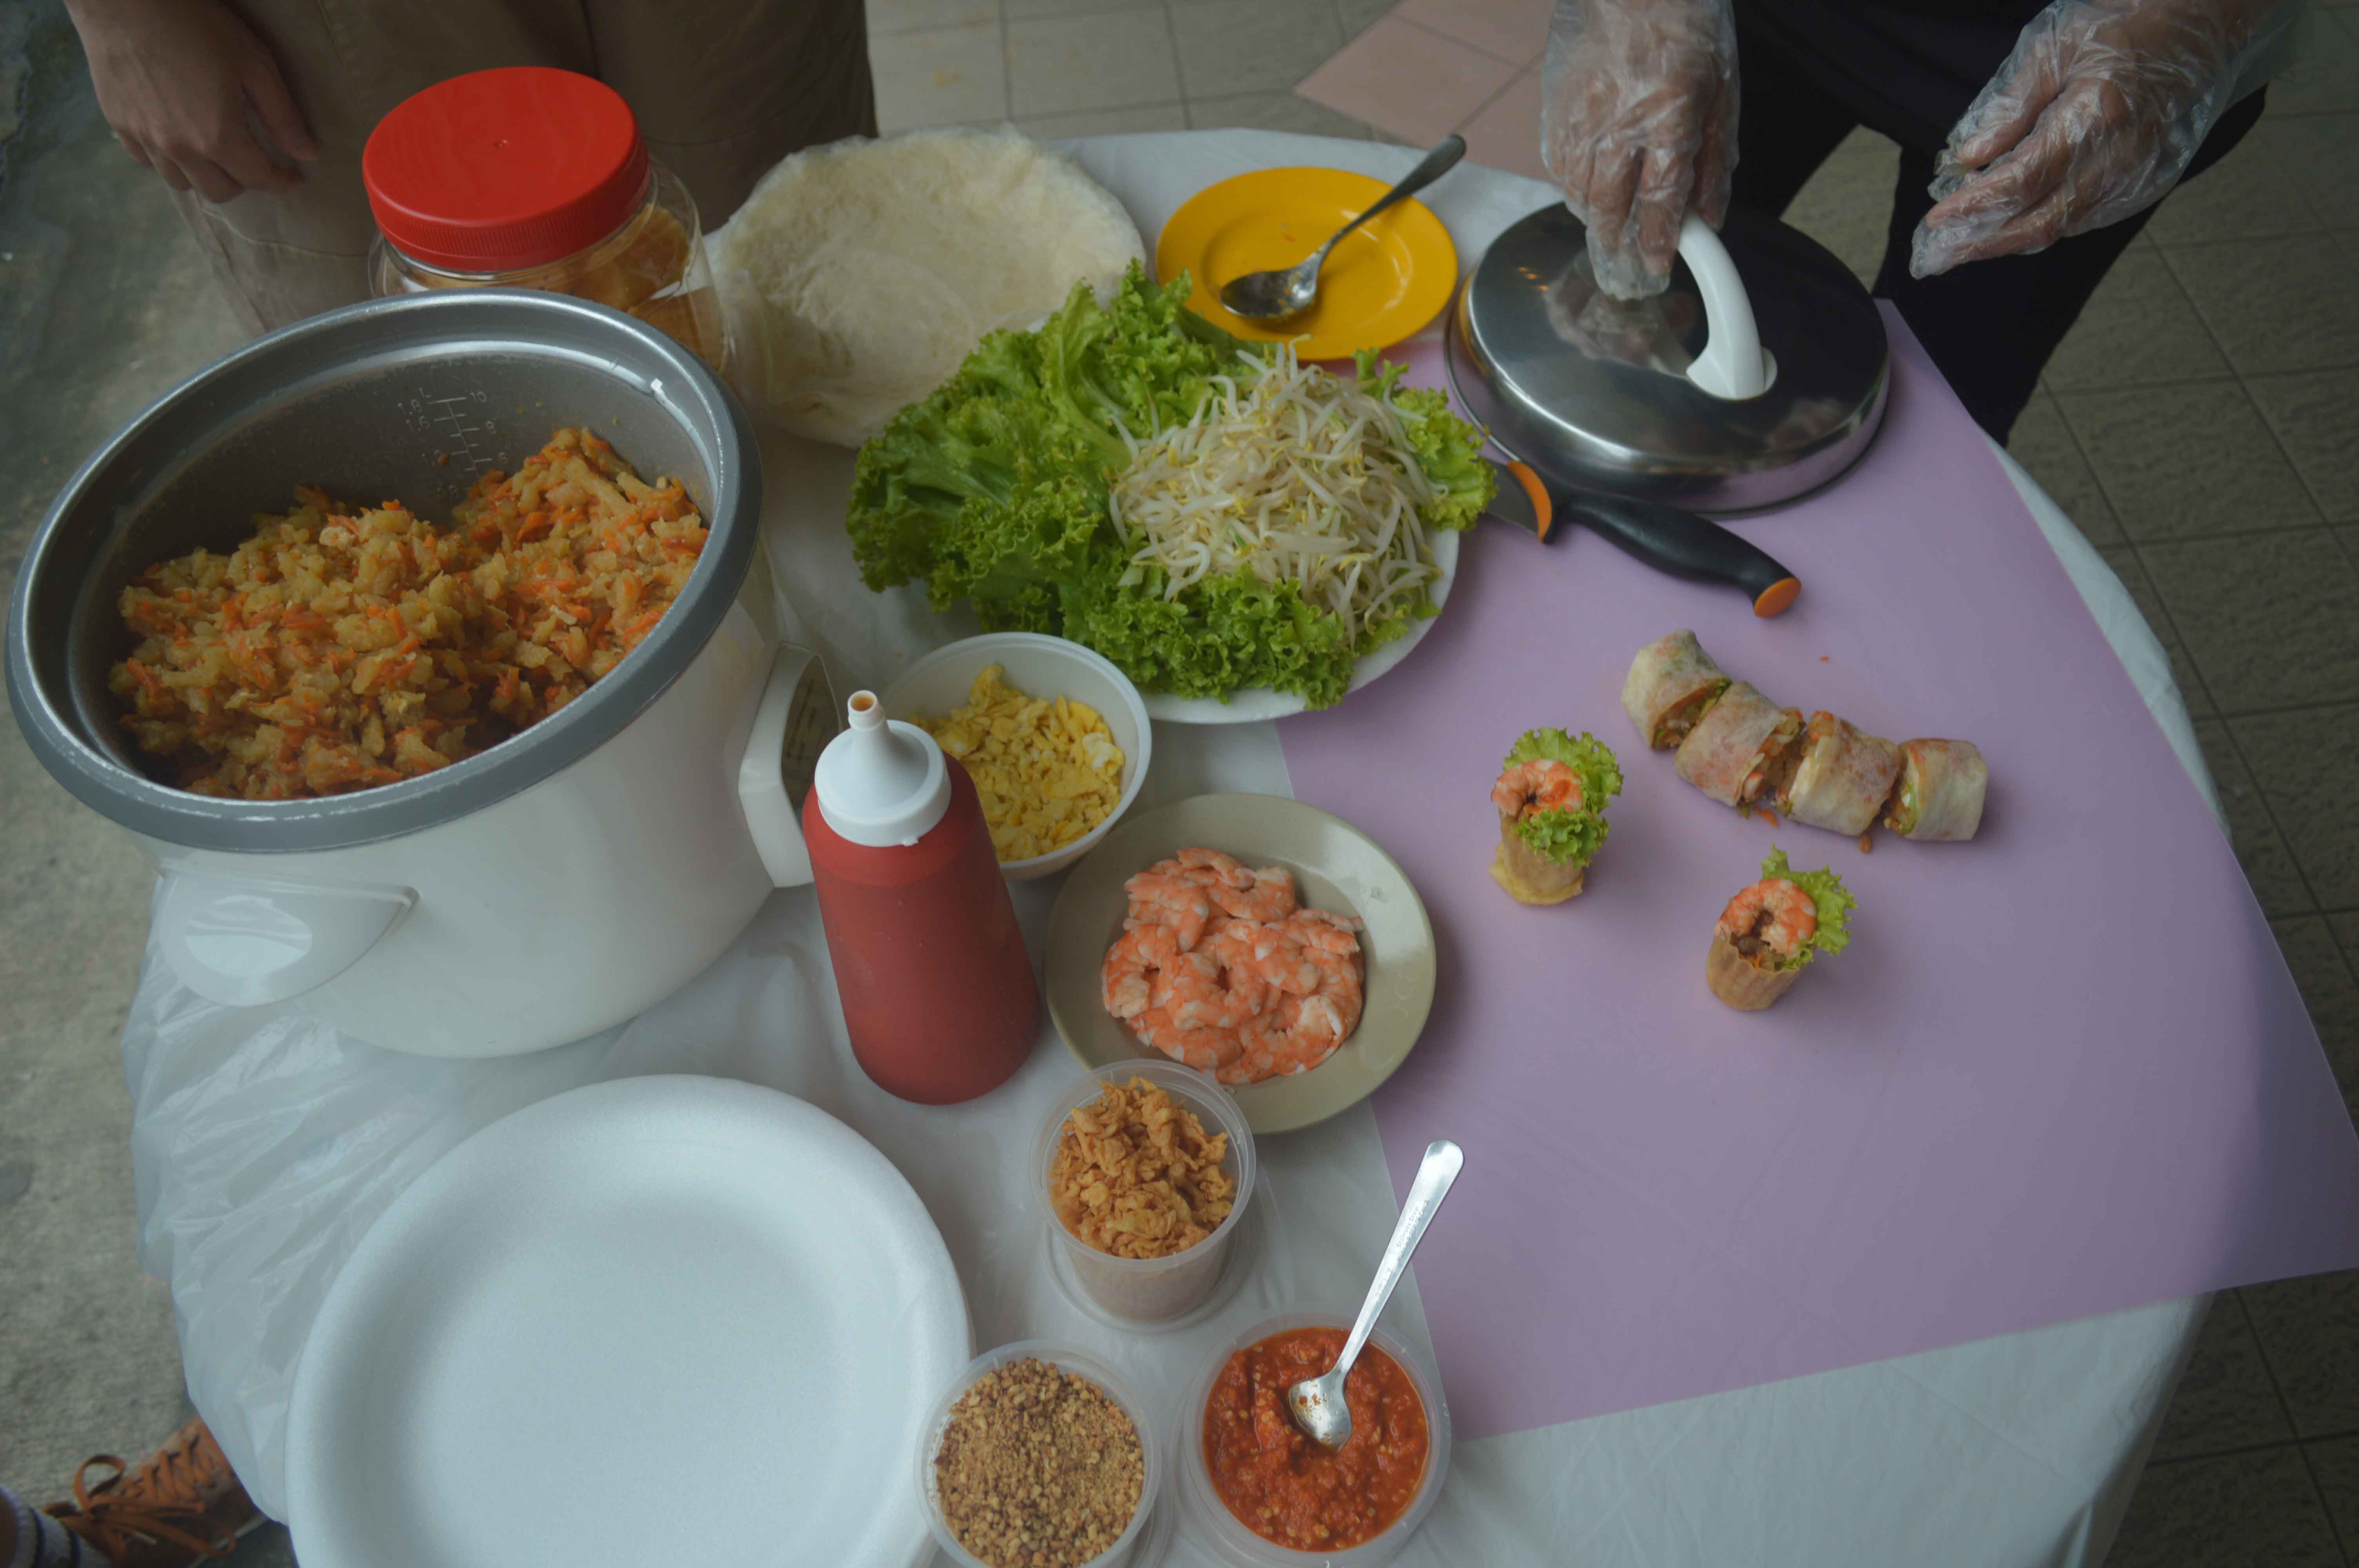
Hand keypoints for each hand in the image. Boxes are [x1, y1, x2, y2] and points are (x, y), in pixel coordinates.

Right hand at [66, 0, 317, 202]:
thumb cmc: (195, 25)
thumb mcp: (253, 64)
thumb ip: (281, 115)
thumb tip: (307, 153)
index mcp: (217, 136)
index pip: (258, 178)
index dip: (281, 182)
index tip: (293, 177)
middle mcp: (179, 148)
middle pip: (218, 191)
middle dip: (242, 182)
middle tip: (252, 162)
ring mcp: (145, 138)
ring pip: (180, 182)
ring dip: (203, 175)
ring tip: (215, 153)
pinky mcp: (119, 124)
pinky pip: (147, 161)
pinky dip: (166, 160)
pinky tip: (177, 138)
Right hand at [1540, 0, 1738, 299]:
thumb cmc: (1687, 26)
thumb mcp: (1721, 90)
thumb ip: (1714, 156)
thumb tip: (1710, 214)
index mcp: (1670, 116)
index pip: (1659, 199)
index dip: (1656, 242)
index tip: (1656, 267)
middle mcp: (1620, 122)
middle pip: (1610, 206)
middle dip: (1616, 246)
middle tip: (1622, 271)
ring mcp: (1581, 115)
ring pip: (1578, 190)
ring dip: (1593, 220)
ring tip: (1606, 236)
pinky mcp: (1557, 107)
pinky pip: (1559, 163)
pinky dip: (1572, 186)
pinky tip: (1585, 194)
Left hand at [1910, 0, 2284, 275]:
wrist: (2194, 29)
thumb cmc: (2123, 28)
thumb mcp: (2057, 49)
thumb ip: (2012, 107)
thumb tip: (1970, 156)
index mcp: (2095, 119)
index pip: (2023, 181)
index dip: (1976, 206)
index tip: (1936, 219)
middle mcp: (2118, 159)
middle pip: (2040, 222)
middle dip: (1983, 244)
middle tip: (1936, 255)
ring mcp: (2134, 177)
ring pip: (2060, 227)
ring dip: (2006, 240)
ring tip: (1961, 243)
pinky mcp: (2141, 186)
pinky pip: (2082, 219)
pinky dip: (2039, 225)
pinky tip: (2008, 222)